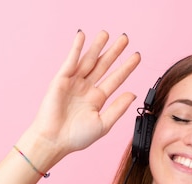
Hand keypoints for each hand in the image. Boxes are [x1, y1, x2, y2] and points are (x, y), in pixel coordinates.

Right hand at [22, 30, 140, 158]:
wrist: (54, 140)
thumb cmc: (76, 137)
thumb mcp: (103, 124)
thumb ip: (118, 108)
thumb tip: (132, 94)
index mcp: (97, 99)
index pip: (115, 79)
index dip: (126, 67)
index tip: (137, 56)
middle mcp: (86, 88)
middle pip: (103, 66)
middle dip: (114, 52)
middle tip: (125, 39)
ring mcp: (74, 83)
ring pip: (88, 60)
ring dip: (97, 46)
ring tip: (107, 34)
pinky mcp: (61, 80)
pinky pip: (70, 61)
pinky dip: (76, 48)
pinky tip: (82, 36)